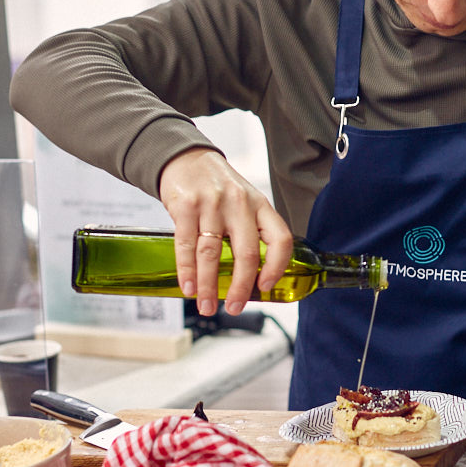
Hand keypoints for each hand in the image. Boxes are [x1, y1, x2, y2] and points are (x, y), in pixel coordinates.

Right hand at [158, 147, 292, 316]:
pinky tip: (189, 287)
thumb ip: (251, 231)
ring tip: (207, 305)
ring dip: (209, 286)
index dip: (277, 266)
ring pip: (213, 254)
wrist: (187, 159)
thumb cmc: (219, 188)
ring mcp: (212, 204)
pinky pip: (187, 245)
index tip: (266, 286)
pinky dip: (187, 271)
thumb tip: (251, 277)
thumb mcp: (245, 202)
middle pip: (246, 253)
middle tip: (235, 307)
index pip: (280, 239)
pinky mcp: (186, 206)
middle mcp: (240, 203)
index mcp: (260, 205)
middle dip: (240, 287)